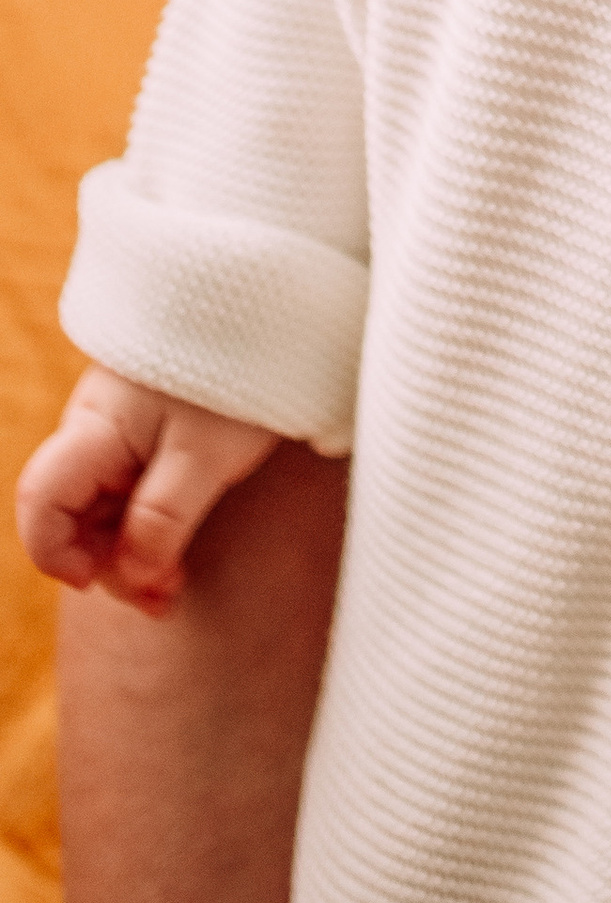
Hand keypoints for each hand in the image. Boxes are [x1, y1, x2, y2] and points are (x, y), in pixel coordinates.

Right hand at [17, 364, 279, 613]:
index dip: (55, 552)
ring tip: (175, 584)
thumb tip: (129, 578)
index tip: (98, 581)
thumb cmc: (238, 373)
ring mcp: (123, 427)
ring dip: (130, 549)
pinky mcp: (153, 427)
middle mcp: (96, 427)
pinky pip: (130, 487)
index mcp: (94, 428)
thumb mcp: (205, 455)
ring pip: (102, 505)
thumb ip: (162, 519)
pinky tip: (177, 548)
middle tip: (165, 598)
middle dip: (107, 563)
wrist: (277, 303)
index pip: (41, 500)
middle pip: (72, 512)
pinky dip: (148, 524)